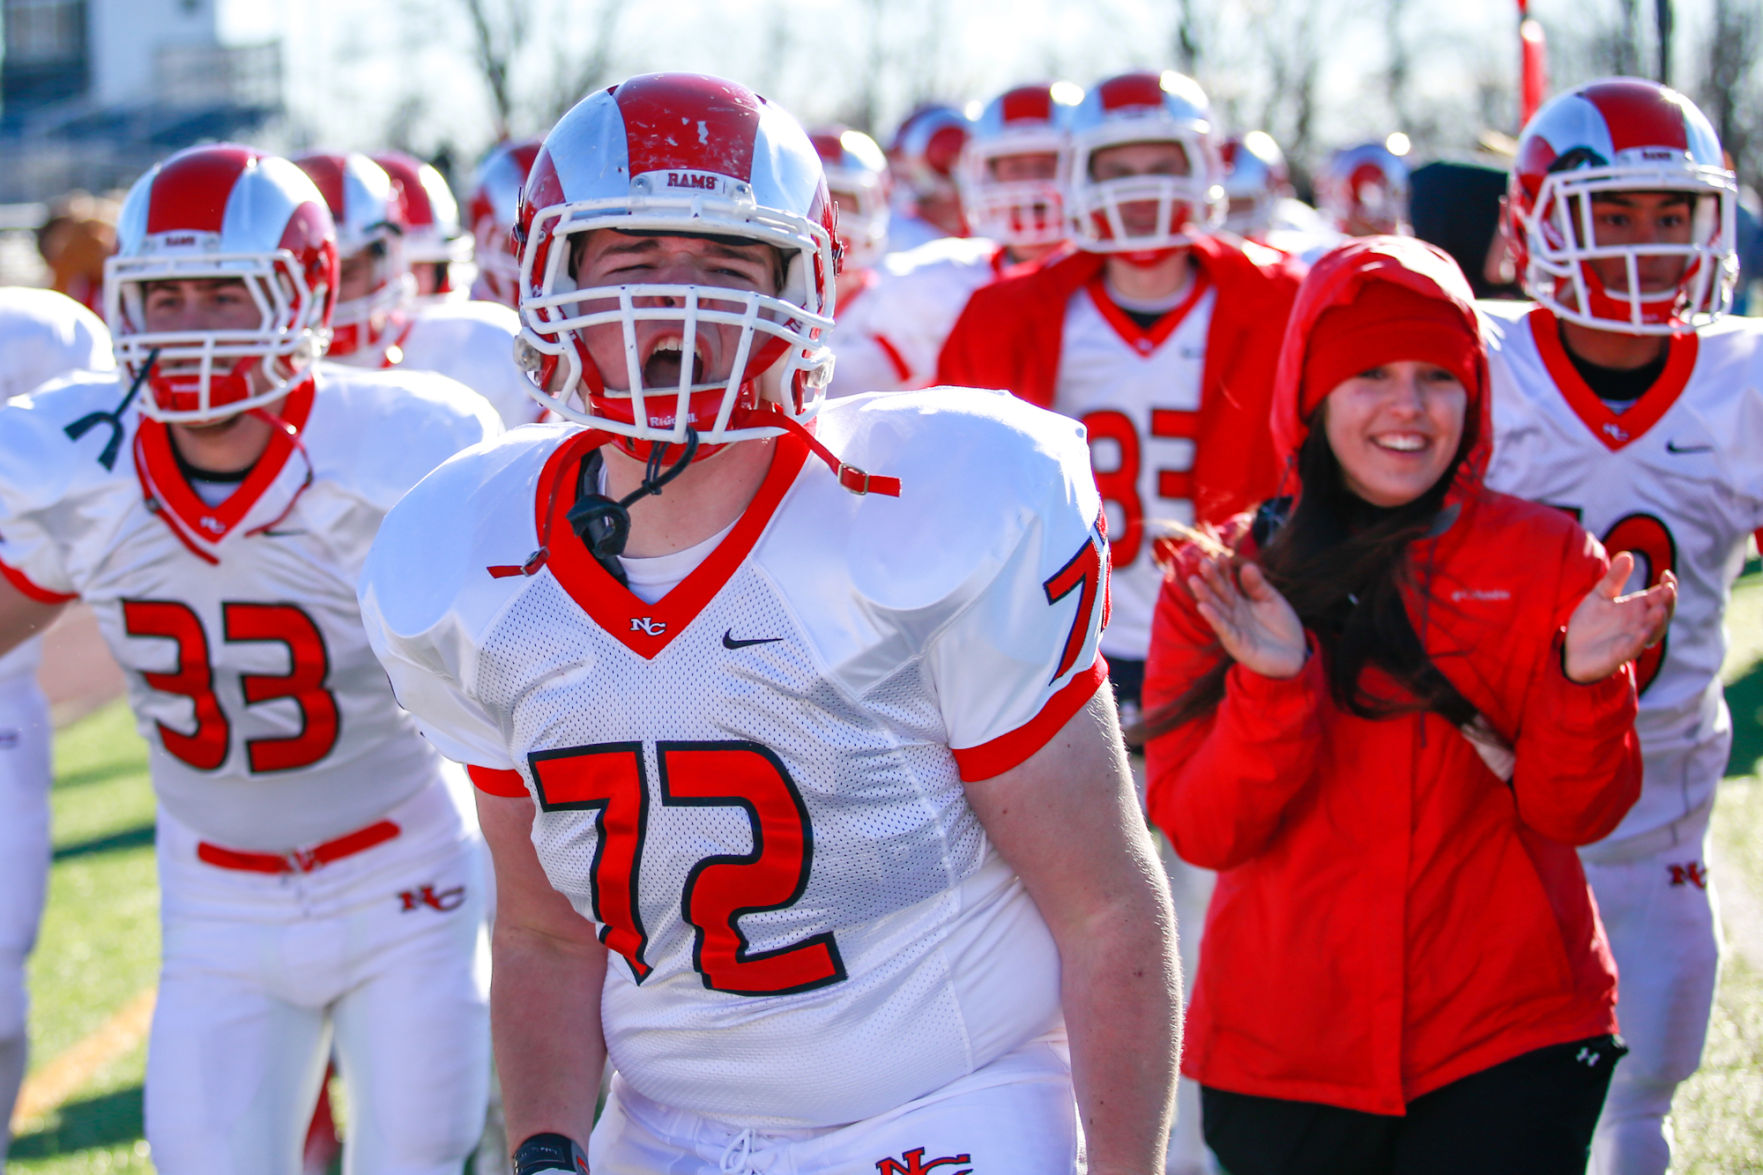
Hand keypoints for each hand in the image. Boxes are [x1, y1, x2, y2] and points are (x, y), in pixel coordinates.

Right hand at [1186, 550, 1306, 678]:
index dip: (1224, 570)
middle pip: (1220, 594)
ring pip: (1217, 609)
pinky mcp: (1236, 644)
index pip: (1228, 583)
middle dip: (1211, 579)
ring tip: (1195, 581)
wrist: (1295, 655)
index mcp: (1240, 602)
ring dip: (1205, 595)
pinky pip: (1224, 629)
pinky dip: (1213, 618)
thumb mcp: (1272, 601)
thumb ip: (1258, 585)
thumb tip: (1247, 565)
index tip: (1220, 555)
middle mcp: (1233, 614)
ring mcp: (1233, 628)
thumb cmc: (1282, 627)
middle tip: (1203, 562)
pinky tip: (1203, 606)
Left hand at [1563, 553, 1676, 683]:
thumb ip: (1614, 578)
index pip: (1661, 596)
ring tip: (1660, 610)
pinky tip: (1643, 633)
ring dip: (1658, 622)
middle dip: (1668, 602)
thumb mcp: (1601, 596)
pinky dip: (1639, 641)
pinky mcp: (1619, 655)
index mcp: (1638, 608)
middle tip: (1668, 588)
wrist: (1570, 650)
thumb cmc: (1590, 624)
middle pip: (1663, 612)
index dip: (1668, 586)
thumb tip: (1628, 555)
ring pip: (1653, 632)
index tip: (1666, 574)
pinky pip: (1633, 648)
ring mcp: (1632, 640)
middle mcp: (1640, 623)